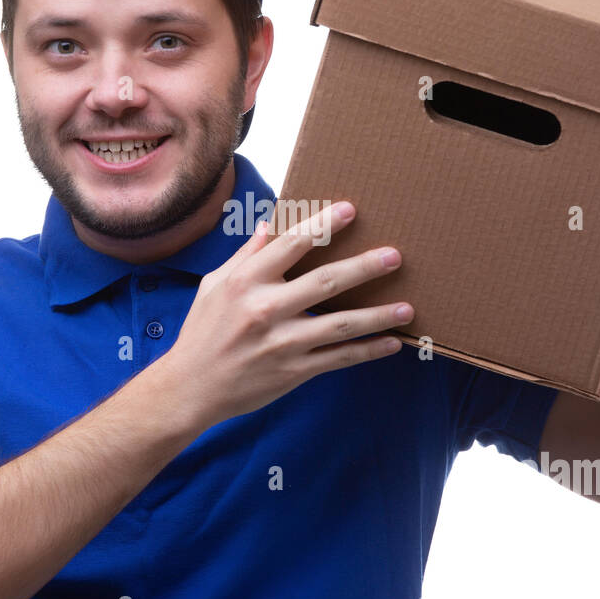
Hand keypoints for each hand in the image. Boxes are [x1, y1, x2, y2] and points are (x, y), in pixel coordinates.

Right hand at [161, 201, 412, 423]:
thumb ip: (247, 256)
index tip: (351, 210)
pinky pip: (339, 359)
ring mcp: (282, 343)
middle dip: (364, 267)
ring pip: (341, 325)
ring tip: (408, 307)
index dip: (323, 225)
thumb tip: (272, 225)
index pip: (292, 245)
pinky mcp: (293, 371)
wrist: (191, 388)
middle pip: (325, 282)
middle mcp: (266, 309)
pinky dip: (368, 351)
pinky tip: (392, 343)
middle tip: (395, 255)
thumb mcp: (214, 285)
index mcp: (245, 281)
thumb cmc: (202, 332)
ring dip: (378, 315)